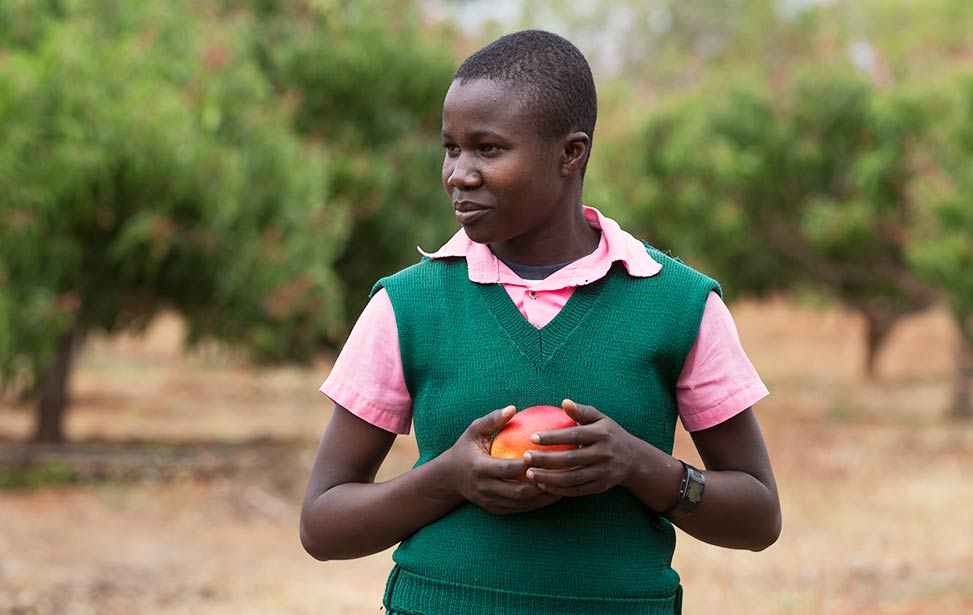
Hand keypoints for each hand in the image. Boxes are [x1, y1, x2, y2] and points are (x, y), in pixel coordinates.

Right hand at [442, 406, 560, 514]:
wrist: (450, 479)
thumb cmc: (466, 449)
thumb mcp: (473, 431)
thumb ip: (492, 420)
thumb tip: (513, 408)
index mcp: (479, 468)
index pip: (505, 468)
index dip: (525, 465)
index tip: (544, 455)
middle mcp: (485, 488)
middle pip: (518, 491)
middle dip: (541, 484)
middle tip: (561, 472)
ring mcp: (492, 502)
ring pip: (523, 503)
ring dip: (544, 496)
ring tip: (564, 483)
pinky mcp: (498, 510)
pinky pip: (522, 509)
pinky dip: (539, 502)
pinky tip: (554, 492)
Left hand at [523, 399, 658, 496]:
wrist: (635, 460)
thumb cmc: (610, 434)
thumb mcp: (601, 419)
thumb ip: (582, 411)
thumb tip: (564, 402)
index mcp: (602, 435)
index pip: (574, 435)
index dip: (554, 437)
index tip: (532, 437)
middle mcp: (603, 454)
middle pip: (571, 459)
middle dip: (546, 459)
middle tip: (525, 457)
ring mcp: (602, 473)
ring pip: (572, 478)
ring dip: (549, 478)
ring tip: (529, 474)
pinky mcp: (600, 487)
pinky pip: (576, 490)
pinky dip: (558, 489)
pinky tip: (542, 485)